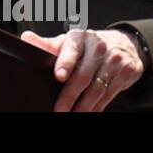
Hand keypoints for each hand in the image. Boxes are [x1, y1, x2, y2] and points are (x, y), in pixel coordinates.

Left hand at [20, 28, 144, 111]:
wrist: (125, 43)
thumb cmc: (88, 45)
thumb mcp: (69, 42)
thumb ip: (48, 44)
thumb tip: (26, 38)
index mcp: (81, 37)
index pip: (72, 50)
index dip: (65, 63)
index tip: (59, 76)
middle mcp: (99, 47)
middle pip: (83, 75)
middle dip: (70, 95)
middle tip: (59, 109)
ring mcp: (115, 60)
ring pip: (97, 88)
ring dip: (84, 106)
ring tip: (72, 114)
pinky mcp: (126, 72)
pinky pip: (109, 95)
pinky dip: (97, 107)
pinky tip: (88, 112)